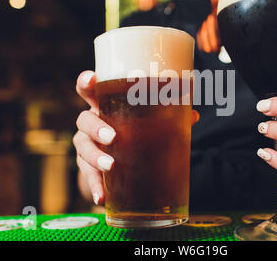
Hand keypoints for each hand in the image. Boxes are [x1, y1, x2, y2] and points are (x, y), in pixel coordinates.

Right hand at [73, 71, 199, 204]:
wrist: (117, 161)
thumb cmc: (132, 132)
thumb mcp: (147, 123)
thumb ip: (168, 117)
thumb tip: (193, 115)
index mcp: (104, 106)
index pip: (89, 90)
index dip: (86, 82)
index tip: (90, 78)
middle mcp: (91, 123)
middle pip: (84, 120)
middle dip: (95, 127)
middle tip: (112, 137)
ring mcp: (86, 145)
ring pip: (83, 147)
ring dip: (95, 157)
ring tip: (110, 166)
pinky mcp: (86, 167)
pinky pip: (87, 176)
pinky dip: (94, 186)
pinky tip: (101, 197)